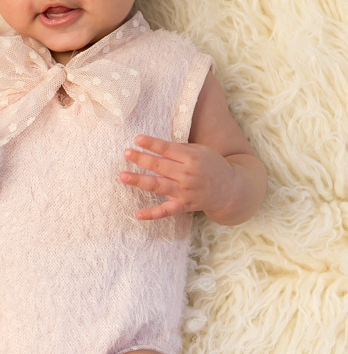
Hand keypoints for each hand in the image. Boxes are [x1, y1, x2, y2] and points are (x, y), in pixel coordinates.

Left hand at [119, 134, 236, 220]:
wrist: (230, 189)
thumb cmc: (212, 166)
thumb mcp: (201, 151)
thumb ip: (181, 149)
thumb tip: (157, 146)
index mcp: (191, 158)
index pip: (167, 149)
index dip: (152, 144)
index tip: (137, 139)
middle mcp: (187, 174)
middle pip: (159, 166)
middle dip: (141, 159)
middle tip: (126, 153)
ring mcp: (184, 191)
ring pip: (158, 185)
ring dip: (139, 181)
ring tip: (123, 176)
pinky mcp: (184, 206)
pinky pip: (166, 211)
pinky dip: (152, 214)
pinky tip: (137, 214)